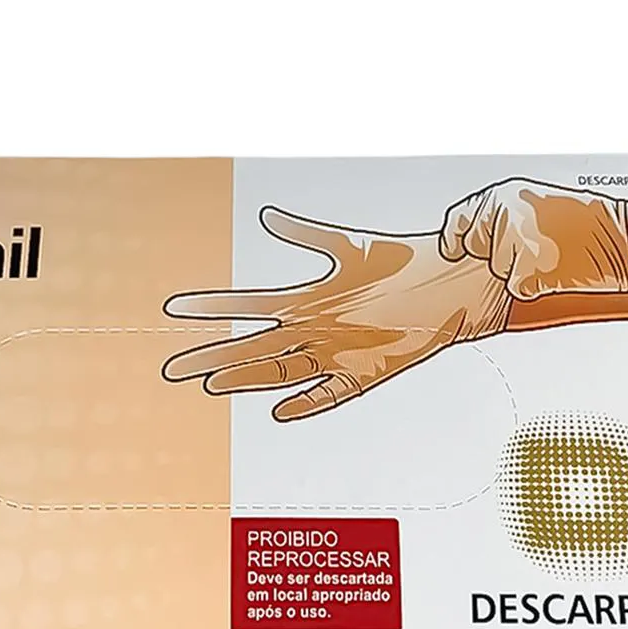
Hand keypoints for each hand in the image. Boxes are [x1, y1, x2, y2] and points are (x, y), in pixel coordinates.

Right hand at [162, 206, 510, 420]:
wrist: (456, 283)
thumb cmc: (406, 262)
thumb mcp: (351, 244)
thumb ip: (306, 234)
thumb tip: (265, 217)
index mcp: (307, 302)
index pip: (247, 309)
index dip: (211, 309)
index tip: (174, 308)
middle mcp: (314, 332)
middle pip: (251, 349)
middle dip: (210, 356)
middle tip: (171, 368)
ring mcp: (337, 355)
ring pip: (279, 372)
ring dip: (245, 379)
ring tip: (209, 384)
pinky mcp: (367, 373)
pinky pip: (330, 395)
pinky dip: (307, 403)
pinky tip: (281, 411)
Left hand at [439, 178, 627, 298]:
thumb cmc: (593, 224)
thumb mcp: (540, 207)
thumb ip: (503, 216)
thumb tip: (471, 235)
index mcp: (509, 193)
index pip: (461, 217)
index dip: (455, 236)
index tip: (453, 246)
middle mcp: (508, 214)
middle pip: (479, 249)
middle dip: (498, 255)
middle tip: (535, 247)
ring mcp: (515, 242)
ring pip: (499, 272)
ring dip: (520, 271)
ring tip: (553, 256)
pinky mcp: (527, 270)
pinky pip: (518, 289)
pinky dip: (536, 287)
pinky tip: (559, 270)